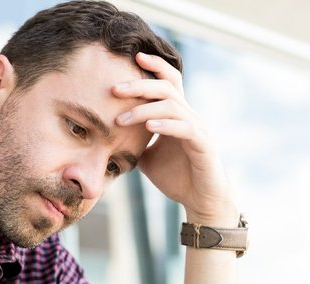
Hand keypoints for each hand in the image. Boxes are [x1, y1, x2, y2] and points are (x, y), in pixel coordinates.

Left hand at [113, 52, 237, 226]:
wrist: (200, 200)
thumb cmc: (176, 177)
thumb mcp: (147, 156)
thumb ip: (133, 142)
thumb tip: (106, 136)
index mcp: (177, 114)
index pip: (169, 81)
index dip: (155, 66)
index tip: (133, 57)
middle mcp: (189, 116)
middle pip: (167, 87)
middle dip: (140, 84)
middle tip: (115, 88)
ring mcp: (197, 129)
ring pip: (173, 106)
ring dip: (144, 109)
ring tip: (122, 119)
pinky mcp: (203, 145)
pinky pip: (185, 128)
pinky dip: (166, 125)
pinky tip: (149, 127)